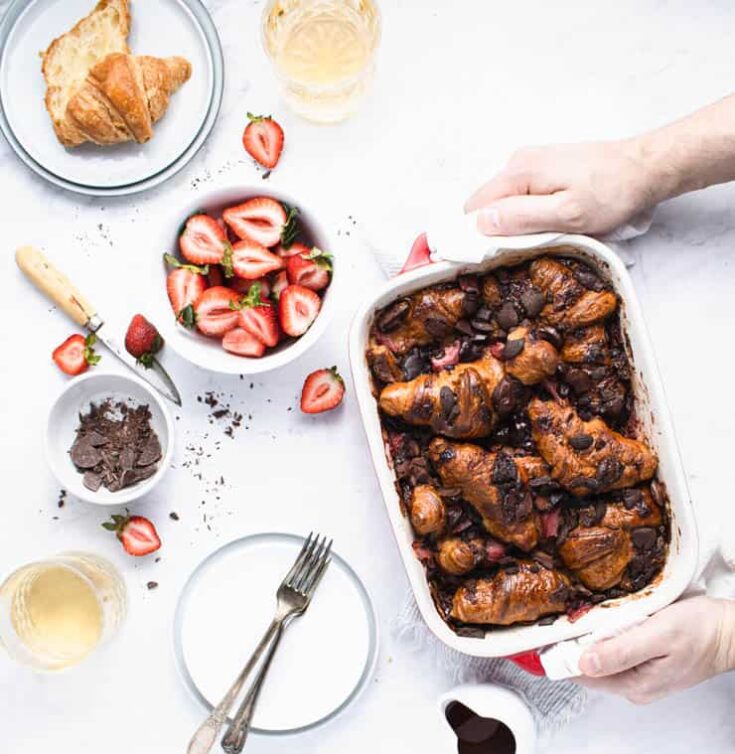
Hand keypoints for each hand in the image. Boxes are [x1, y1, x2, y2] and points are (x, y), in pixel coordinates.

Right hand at [464, 139, 657, 236]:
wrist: (646, 167)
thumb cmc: (612, 193)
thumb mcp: (566, 215)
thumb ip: (521, 218)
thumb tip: (480, 222)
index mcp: (518, 173)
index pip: (474, 209)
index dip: (479, 234)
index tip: (497, 253)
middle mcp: (518, 162)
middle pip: (487, 205)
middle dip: (500, 228)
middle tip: (531, 243)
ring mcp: (531, 163)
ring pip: (505, 202)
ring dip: (518, 221)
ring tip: (547, 230)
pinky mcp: (544, 167)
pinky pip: (521, 196)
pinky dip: (530, 211)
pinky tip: (553, 217)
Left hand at [576, 596, 734, 703]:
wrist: (729, 631)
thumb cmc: (699, 631)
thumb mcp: (657, 636)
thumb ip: (620, 652)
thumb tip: (584, 664)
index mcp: (634, 684)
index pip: (582, 674)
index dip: (562, 653)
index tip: (548, 632)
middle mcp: (634, 685)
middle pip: (588, 666)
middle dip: (574, 643)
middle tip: (565, 615)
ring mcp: (640, 675)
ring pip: (601, 656)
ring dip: (589, 637)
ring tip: (582, 614)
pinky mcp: (645, 661)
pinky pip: (615, 650)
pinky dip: (606, 635)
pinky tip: (605, 620)